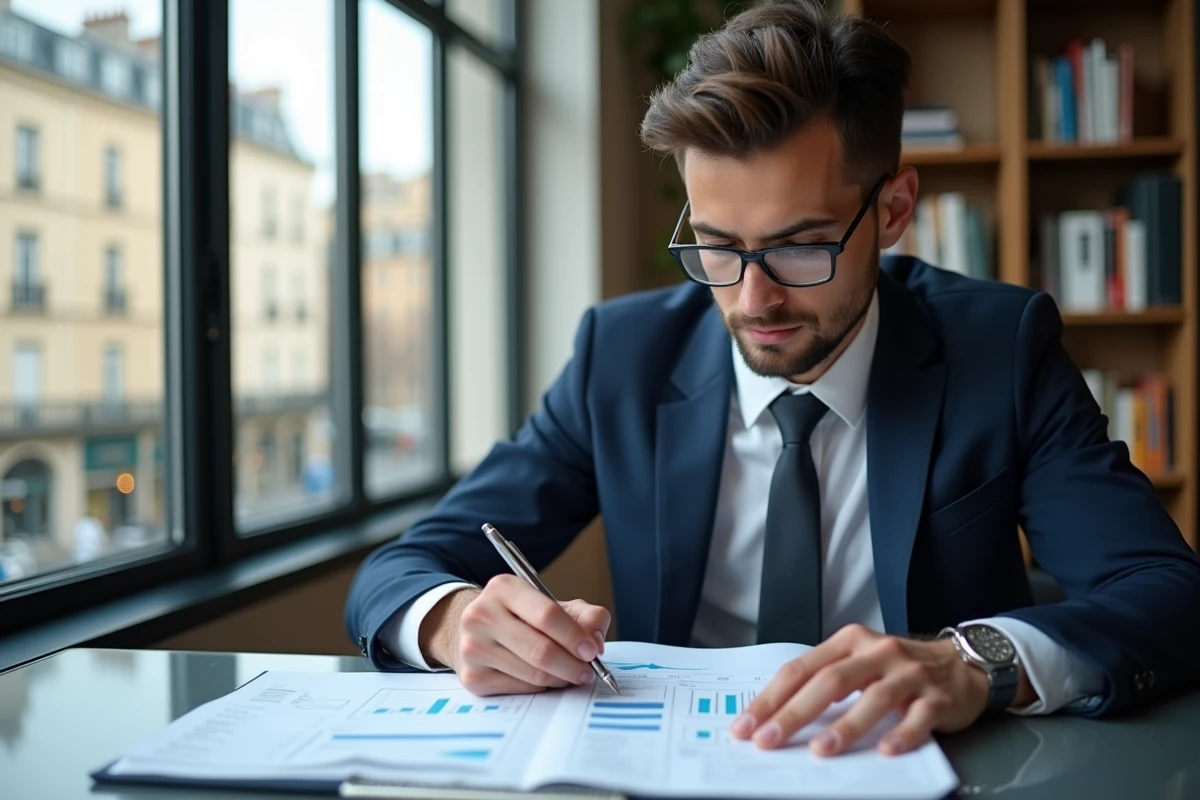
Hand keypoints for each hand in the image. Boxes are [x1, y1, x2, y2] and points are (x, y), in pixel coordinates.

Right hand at [419, 576, 610, 695]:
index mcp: (504, 588)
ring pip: (532, 674)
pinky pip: (521, 690)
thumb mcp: (553, 604)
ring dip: (560, 679)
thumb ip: (585, 615)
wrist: (478, 631)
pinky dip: (541, 688)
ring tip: (571, 674)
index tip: (592, 651)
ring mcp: (473, 648)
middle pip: (540, 650)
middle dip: (572, 665)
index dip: (575, 636)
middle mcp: (482, 615)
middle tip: (588, 671)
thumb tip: (596, 641)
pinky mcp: (473, 678)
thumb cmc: (522, 617)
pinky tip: (546, 679)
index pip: (547, 615)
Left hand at [730, 624, 1010, 756]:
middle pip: (830, 681)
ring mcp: (909, 674)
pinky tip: (886, 751)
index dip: (771, 698)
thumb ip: (825, 680)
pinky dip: (901, 735)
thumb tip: (777, 716)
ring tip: (821, 749)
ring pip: (873, 698)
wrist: (962, 664)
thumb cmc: (898, 668)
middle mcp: (877, 652)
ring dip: (845, 726)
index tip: (746, 726)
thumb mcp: (859, 661)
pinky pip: (918, 718)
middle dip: (795, 713)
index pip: (801, 669)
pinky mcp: (937, 698)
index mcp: (849, 642)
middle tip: (769, 740)